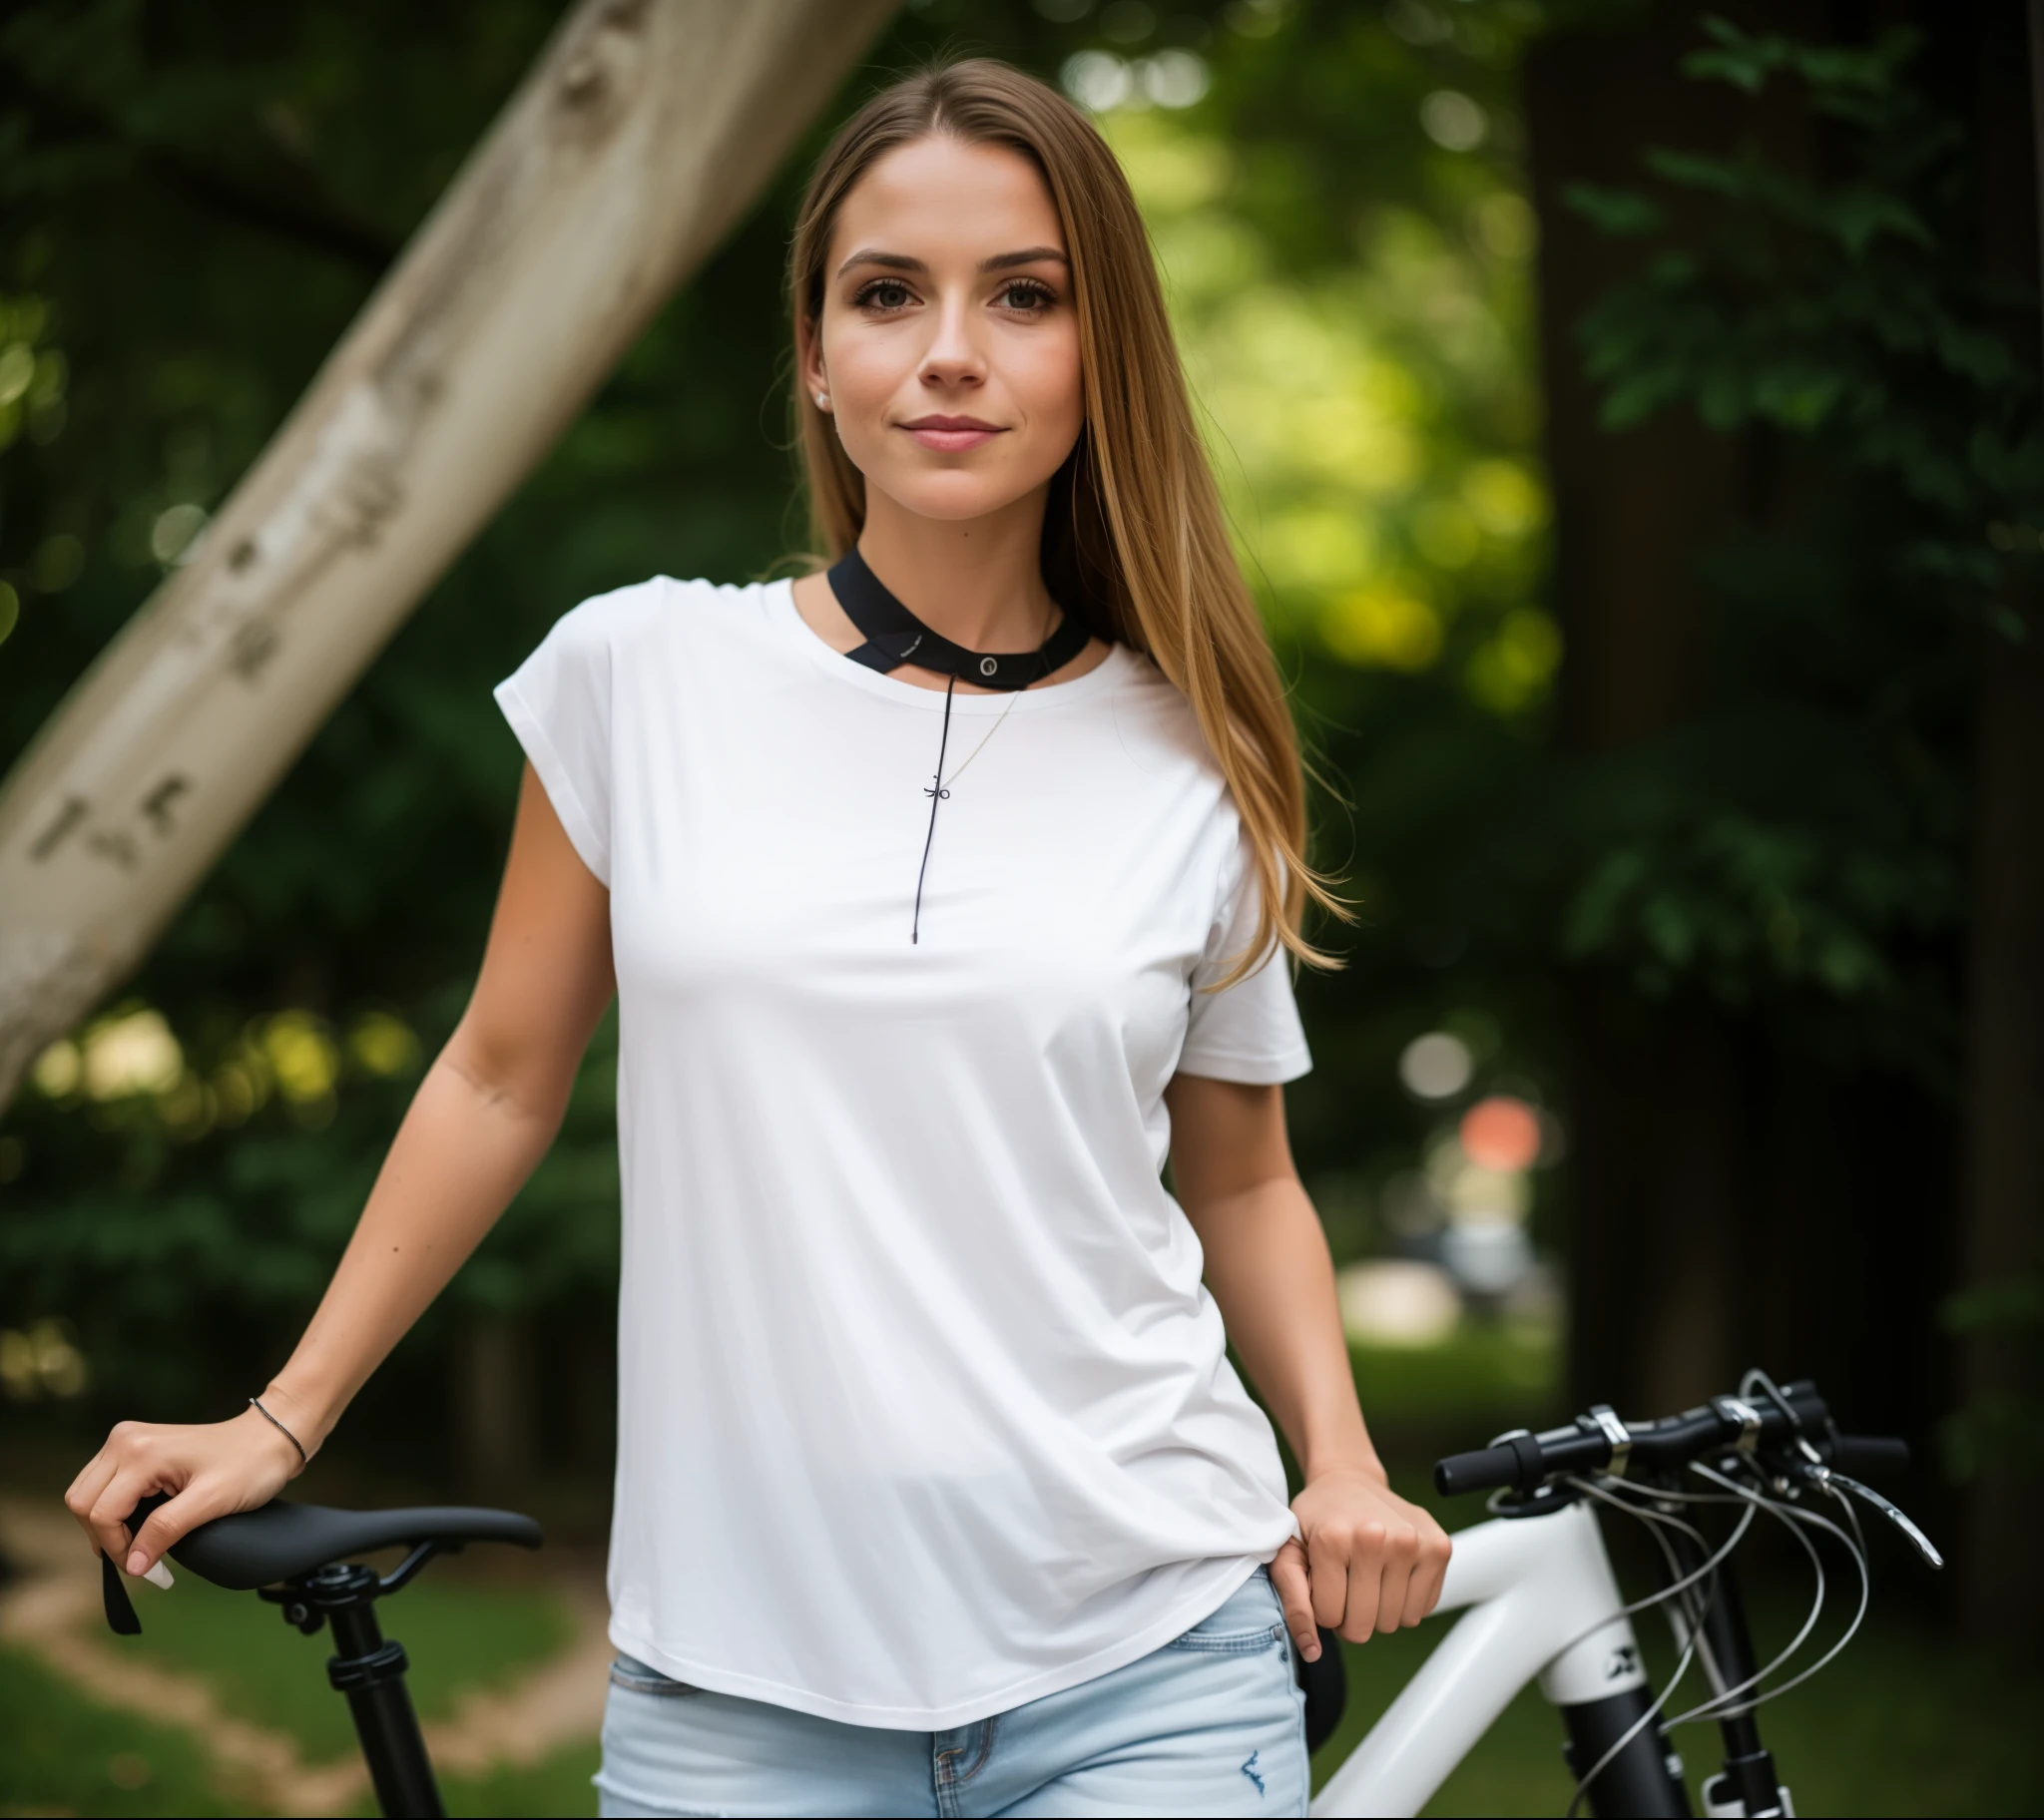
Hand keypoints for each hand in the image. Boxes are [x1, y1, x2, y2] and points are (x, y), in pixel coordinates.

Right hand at [64, 1406, 305, 1577]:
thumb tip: (131, 1565)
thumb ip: (165, 1531)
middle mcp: (125, 1441)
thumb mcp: (211, 1502)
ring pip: (86, 1495)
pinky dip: (112, 1510)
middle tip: (140, 1559)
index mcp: (139, 1452)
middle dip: (105, 1537)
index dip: (117, 1548)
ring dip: (105, 1525)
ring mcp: (127, 1441)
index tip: (144, 1569)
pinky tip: (139, 1524)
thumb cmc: (250, 1465)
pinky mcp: (134, 1447)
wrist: (270, 1436)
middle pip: (83, 1503)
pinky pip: (103, 1486)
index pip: (101, 1513)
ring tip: (141, 1544)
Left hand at [1271, 1465, 1451, 1661]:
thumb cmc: (1316, 1520)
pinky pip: (1422, 1610)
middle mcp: (1377, 1537)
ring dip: (1379, 1611)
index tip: (1323, 1582)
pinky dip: (1405, 1602)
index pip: (1329, 1618)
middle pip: (1364, 1626)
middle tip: (1345, 1584)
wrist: (1349, 1480)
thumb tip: (1313, 1651)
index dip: (1323, 1607)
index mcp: (1334, 1539)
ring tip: (1368, 1578)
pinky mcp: (1439, 1547)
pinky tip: (1392, 1574)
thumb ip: (1292, 1603)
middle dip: (1350, 1616)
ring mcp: (1412, 1541)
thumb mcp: (1288, 1553)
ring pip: (1395, 1623)